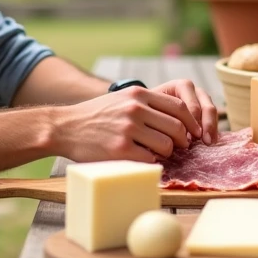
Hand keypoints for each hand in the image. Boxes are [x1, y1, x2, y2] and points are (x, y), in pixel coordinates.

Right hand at [51, 87, 203, 163]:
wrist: (64, 127)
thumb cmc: (95, 115)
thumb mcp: (121, 99)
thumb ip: (146, 104)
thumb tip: (178, 119)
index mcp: (138, 94)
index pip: (178, 107)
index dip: (190, 122)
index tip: (193, 133)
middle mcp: (135, 109)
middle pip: (177, 127)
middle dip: (183, 141)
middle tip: (180, 148)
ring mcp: (128, 130)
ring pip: (166, 145)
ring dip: (166, 153)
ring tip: (157, 154)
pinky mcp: (120, 150)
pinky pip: (150, 160)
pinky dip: (151, 163)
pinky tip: (142, 160)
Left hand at [152, 78, 218, 145]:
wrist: (151, 110)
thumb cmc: (150, 111)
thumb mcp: (152, 111)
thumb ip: (160, 118)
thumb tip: (173, 137)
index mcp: (180, 86)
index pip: (190, 104)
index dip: (190, 121)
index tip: (188, 138)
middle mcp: (194, 91)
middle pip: (205, 105)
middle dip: (206, 124)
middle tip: (204, 140)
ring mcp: (203, 99)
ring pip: (212, 111)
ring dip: (212, 128)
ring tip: (209, 143)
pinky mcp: (207, 110)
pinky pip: (214, 118)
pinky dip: (213, 131)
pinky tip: (211, 142)